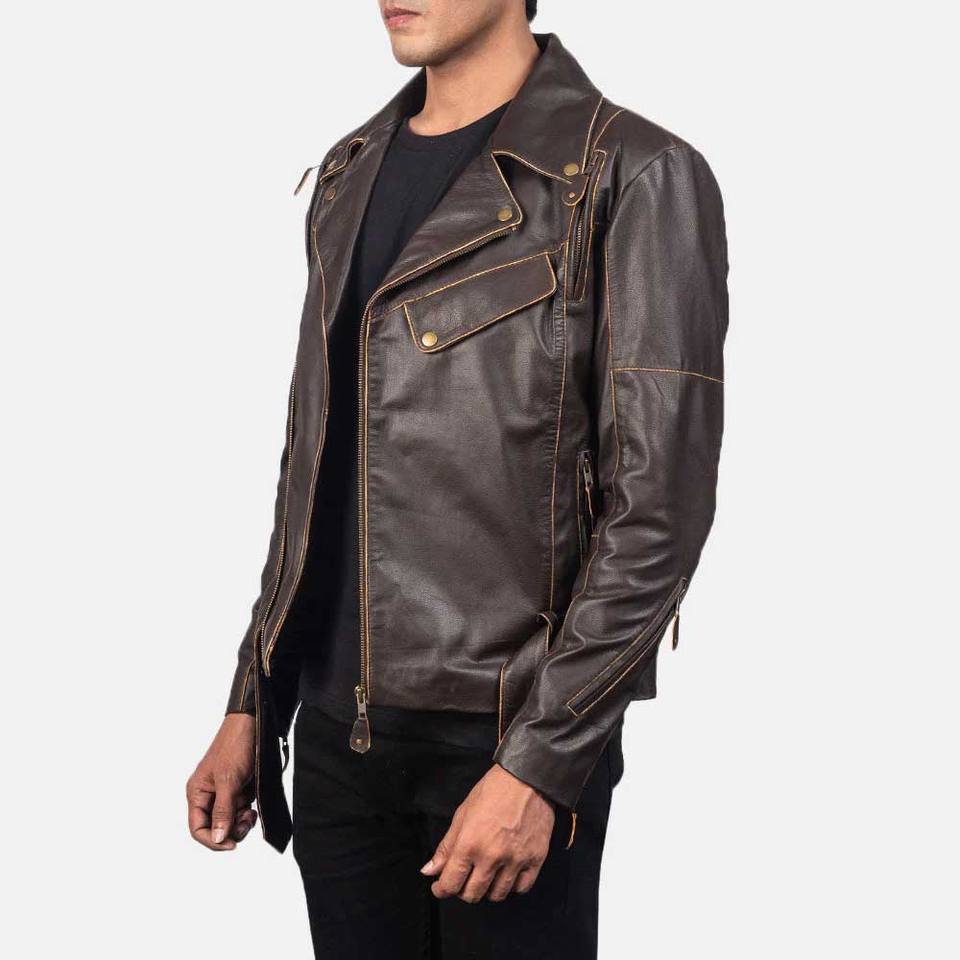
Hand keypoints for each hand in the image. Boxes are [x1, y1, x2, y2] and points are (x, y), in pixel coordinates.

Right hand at [186, 713, 256, 850]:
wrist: (254, 724)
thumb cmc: (236, 746)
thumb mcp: (229, 780)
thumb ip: (223, 811)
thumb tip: (217, 839)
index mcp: (197, 793)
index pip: (198, 829)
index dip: (213, 840)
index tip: (231, 844)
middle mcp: (207, 796)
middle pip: (214, 829)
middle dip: (230, 831)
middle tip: (247, 821)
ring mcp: (223, 794)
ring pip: (229, 823)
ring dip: (241, 823)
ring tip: (251, 812)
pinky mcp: (238, 790)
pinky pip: (240, 812)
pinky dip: (247, 813)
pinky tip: (253, 806)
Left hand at [421, 764, 554, 901]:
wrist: (527, 778)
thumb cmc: (493, 790)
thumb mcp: (462, 813)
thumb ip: (446, 846)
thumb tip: (430, 870)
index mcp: (469, 843)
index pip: (450, 884)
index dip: (441, 889)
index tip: (440, 886)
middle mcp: (491, 856)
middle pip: (473, 894)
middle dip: (463, 890)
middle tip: (464, 878)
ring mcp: (515, 860)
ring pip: (497, 895)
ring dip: (487, 889)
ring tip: (486, 874)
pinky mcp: (535, 859)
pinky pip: (521, 888)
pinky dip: (512, 886)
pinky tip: (507, 873)